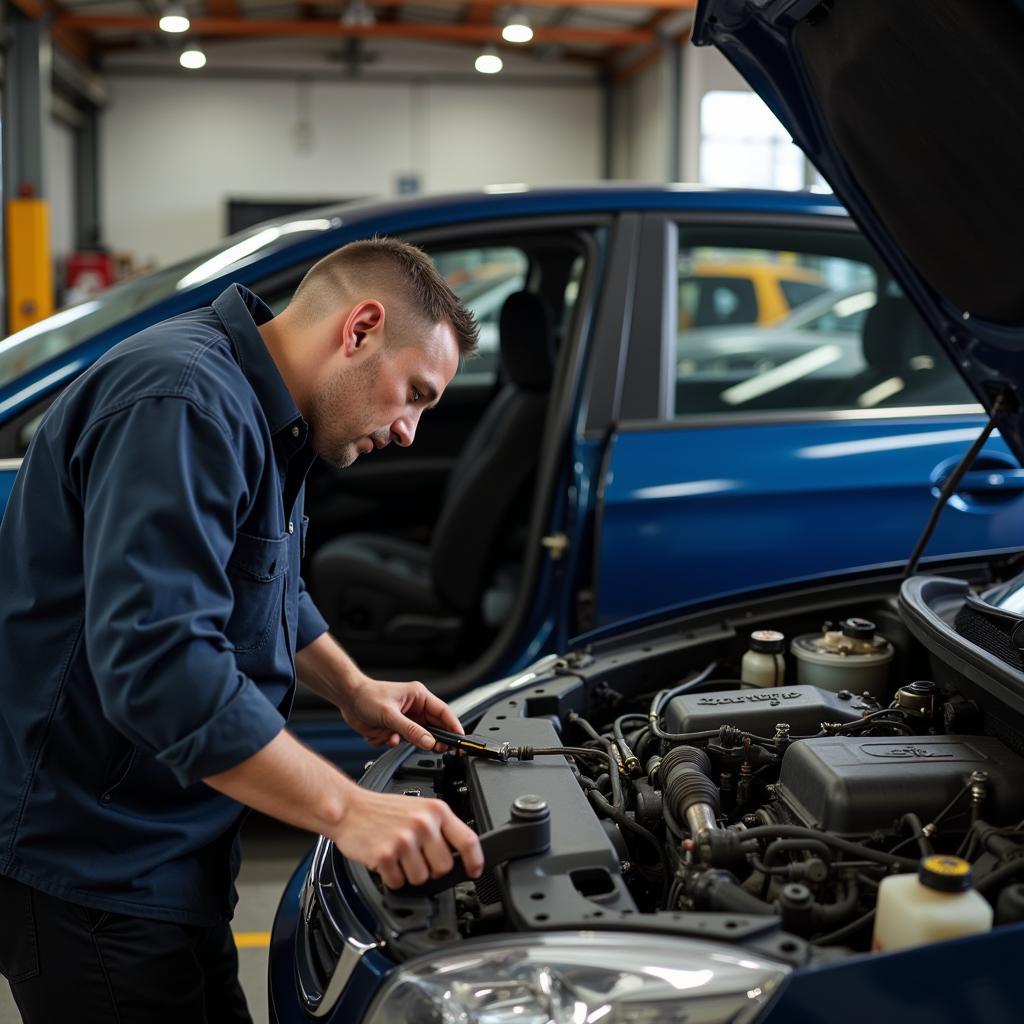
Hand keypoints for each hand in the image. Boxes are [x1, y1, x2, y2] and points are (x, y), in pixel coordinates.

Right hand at [333, 787, 483, 888]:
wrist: (349, 808)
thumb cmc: (383, 810)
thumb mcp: (419, 808)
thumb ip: (440, 827)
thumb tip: (460, 854)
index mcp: (436, 810)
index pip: (467, 840)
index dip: (475, 860)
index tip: (475, 871)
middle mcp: (423, 824)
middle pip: (444, 867)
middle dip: (432, 869)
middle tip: (417, 857)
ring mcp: (404, 840)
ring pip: (421, 879)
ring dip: (409, 874)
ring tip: (399, 856)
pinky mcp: (385, 855)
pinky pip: (398, 883)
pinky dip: (392, 878)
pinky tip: (386, 860)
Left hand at [337, 674, 463, 749]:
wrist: (347, 698)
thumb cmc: (367, 696)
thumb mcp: (390, 715)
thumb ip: (411, 730)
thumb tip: (429, 741)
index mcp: (419, 696)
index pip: (443, 712)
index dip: (453, 726)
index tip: (459, 740)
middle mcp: (415, 707)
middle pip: (433, 727)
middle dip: (431, 739)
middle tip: (436, 749)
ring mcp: (405, 719)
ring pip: (416, 737)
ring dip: (405, 741)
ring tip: (392, 737)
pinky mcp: (395, 728)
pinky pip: (401, 741)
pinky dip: (392, 742)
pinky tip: (382, 736)